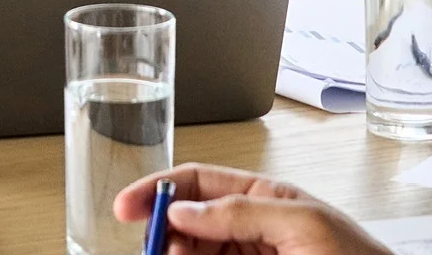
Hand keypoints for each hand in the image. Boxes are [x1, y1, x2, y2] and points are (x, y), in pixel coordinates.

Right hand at [114, 166, 389, 254]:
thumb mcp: (304, 223)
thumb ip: (242, 210)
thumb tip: (185, 208)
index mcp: (265, 198)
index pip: (200, 183)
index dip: (159, 190)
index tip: (127, 207)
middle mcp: (252, 228)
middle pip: (188, 224)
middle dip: (163, 234)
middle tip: (152, 253)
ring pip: (194, 254)